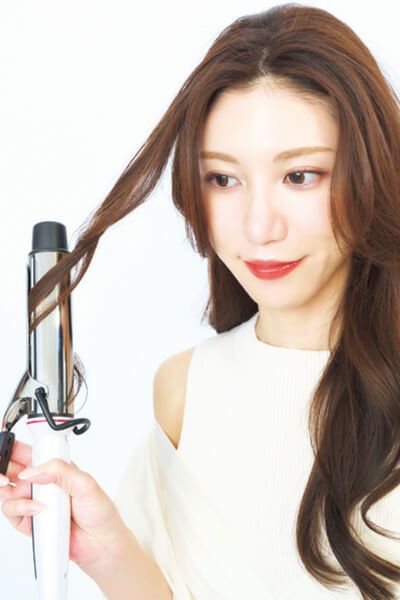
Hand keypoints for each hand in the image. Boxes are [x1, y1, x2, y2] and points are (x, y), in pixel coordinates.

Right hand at [0, 439, 129, 573]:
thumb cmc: (99, 511)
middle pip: (12, 470)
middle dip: (4, 469)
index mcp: (54, 468)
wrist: (100, 544)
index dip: (14, 449)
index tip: (7, 449)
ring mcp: (33, 501)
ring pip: (7, 491)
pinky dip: (20, 509)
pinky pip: (11, 511)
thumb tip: (34, 471)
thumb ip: (61, 471)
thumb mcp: (85, 484)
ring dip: (10, 490)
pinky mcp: (29, 521)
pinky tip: (38, 510)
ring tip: (29, 494)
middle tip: (9, 475)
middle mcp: (42, 483)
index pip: (29, 452)